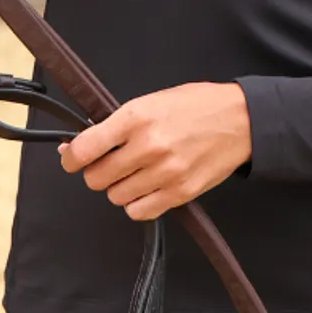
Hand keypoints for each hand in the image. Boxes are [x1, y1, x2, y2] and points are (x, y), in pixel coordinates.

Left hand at [58, 83, 252, 221]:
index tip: (71, 159)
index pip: (86, 148)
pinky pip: (140, 211)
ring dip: (118, 187)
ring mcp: (165, 173)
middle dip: (96, 172)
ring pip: (116, 196)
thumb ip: (115, 123)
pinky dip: (137, 203)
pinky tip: (145, 188)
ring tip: (133, 173)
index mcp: (136, 117)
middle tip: (109, 163)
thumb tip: (78, 146)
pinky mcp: (181, 193)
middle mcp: (148, 147)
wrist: (240, 120)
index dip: (71, 157)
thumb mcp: (150, 101)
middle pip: (97, 178)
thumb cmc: (194, 105)